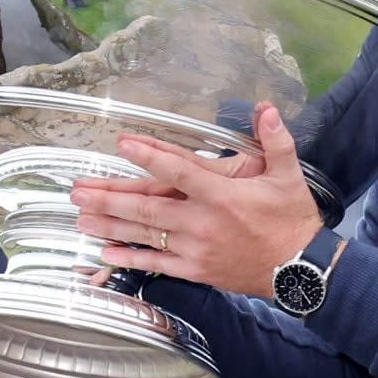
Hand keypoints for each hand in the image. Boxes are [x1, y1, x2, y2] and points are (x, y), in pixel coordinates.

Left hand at [70, 101, 326, 298]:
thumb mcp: (288, 175)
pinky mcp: (194, 270)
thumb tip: (266, 107)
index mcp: (221, 194)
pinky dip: (129, 257)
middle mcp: (201, 221)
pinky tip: (106, 250)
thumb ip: (276, 140)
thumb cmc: (291, 219)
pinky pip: (155, 263)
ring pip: (144, 234)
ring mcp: (194, 249)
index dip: (149, 155)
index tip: (122, 143)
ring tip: (80, 216)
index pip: (178, 170)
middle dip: (108, 196)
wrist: (299, 269)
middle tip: (77, 189)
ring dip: (109, 225)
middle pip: (146, 206)